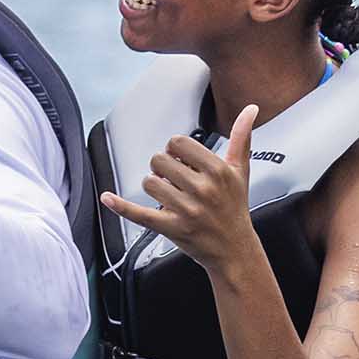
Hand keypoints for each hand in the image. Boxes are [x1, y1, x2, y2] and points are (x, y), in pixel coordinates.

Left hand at [101, 103, 262, 272]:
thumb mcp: (241, 171)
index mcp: (218, 171)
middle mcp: (203, 189)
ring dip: (153, 186)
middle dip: (162, 167)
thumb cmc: (235, 207)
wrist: (234, 248)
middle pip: (160, 160)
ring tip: (167, 193)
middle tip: (172, 178)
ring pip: (149, 182)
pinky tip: (107, 198)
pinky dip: (120, 206)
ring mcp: (186, 209)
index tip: (180, 159)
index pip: (178, 143)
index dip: (174, 149)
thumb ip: (242, 138)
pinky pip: (139, 213)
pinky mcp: (171, 227)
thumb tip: (250, 110)